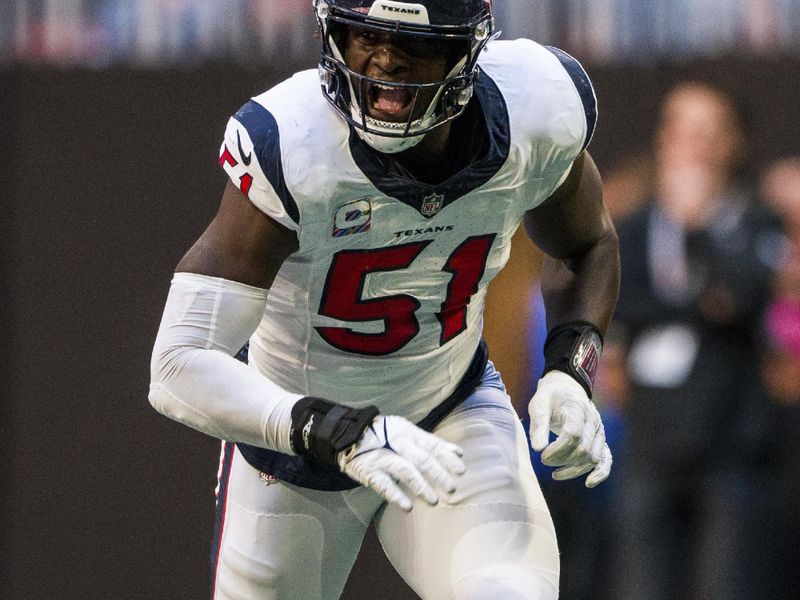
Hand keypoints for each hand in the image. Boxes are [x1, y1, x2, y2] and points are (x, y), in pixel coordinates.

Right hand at [337, 415, 465, 510]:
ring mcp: (381, 456)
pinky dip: (395, 495)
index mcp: (407, 431)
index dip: (446, 457)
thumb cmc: (384, 435)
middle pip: (421, 458)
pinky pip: (383, 484)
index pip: (431, 444)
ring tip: (433, 501)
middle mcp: (396, 442)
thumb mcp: (407, 432)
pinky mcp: (368, 470)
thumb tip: (458, 452)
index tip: (461, 471)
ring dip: (420, 486)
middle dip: (438, 474)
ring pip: (404, 471)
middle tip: (451, 489)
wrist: (347, 434)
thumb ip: (431, 443)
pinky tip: (407, 507)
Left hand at [529, 370, 611, 487]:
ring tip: (554, 474)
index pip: (572, 434)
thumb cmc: (550, 398)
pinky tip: (588, 483)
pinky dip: (600, 473)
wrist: (566, 390)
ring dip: (574, 470)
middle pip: (583, 448)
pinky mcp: (601, 441)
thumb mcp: (539, 405)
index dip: (557, 450)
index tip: (542, 456)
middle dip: (562, 460)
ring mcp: (599, 432)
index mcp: (578, 409)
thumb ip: (538, 425)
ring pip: (593, 457)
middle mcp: (593, 421)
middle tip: (544, 461)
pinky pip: (606, 459)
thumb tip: (537, 449)